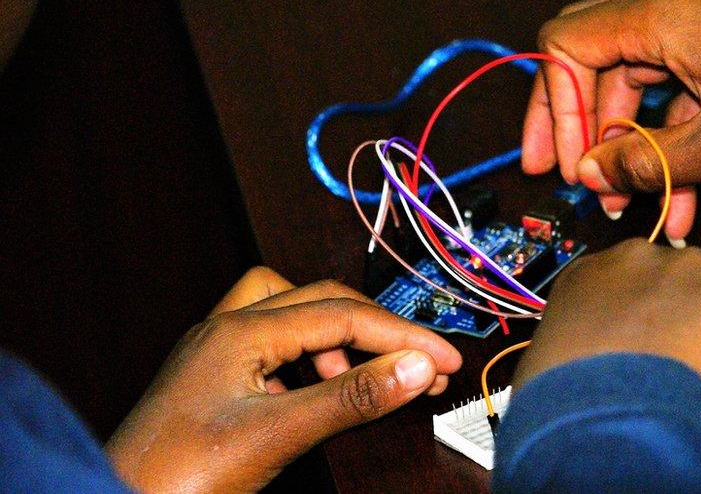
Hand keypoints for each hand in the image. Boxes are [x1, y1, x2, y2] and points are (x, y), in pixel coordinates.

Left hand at [105, 266, 461, 491]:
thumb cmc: (177, 477)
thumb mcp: (279, 435)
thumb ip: (350, 399)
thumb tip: (414, 367)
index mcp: (241, 329)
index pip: (342, 315)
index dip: (400, 337)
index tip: (443, 361)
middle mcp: (228, 328)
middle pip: (322, 303)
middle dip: (377, 332)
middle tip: (422, 365)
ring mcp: (219, 352)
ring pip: (296, 314)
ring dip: (341, 340)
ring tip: (370, 379)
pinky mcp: (217, 378)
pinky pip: (276, 346)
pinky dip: (311, 360)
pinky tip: (320, 391)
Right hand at [513, 239, 700, 446]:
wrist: (591, 402)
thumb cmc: (562, 391)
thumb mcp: (556, 356)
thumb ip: (591, 349)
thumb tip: (614, 372)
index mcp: (593, 272)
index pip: (639, 290)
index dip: (657, 333)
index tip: (656, 366)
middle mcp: (643, 260)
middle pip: (690, 285)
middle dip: (697, 329)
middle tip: (690, 376)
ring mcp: (693, 272)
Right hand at [523, 0, 700, 236]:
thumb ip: (643, 160)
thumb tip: (595, 172)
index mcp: (663, 14)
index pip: (567, 48)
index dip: (556, 110)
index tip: (563, 161)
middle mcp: (677, 7)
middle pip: (592, 60)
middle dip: (580, 124)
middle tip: (570, 173)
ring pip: (636, 81)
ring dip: (630, 142)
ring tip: (633, 202)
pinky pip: (676, 88)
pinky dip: (669, 136)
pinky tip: (679, 192)